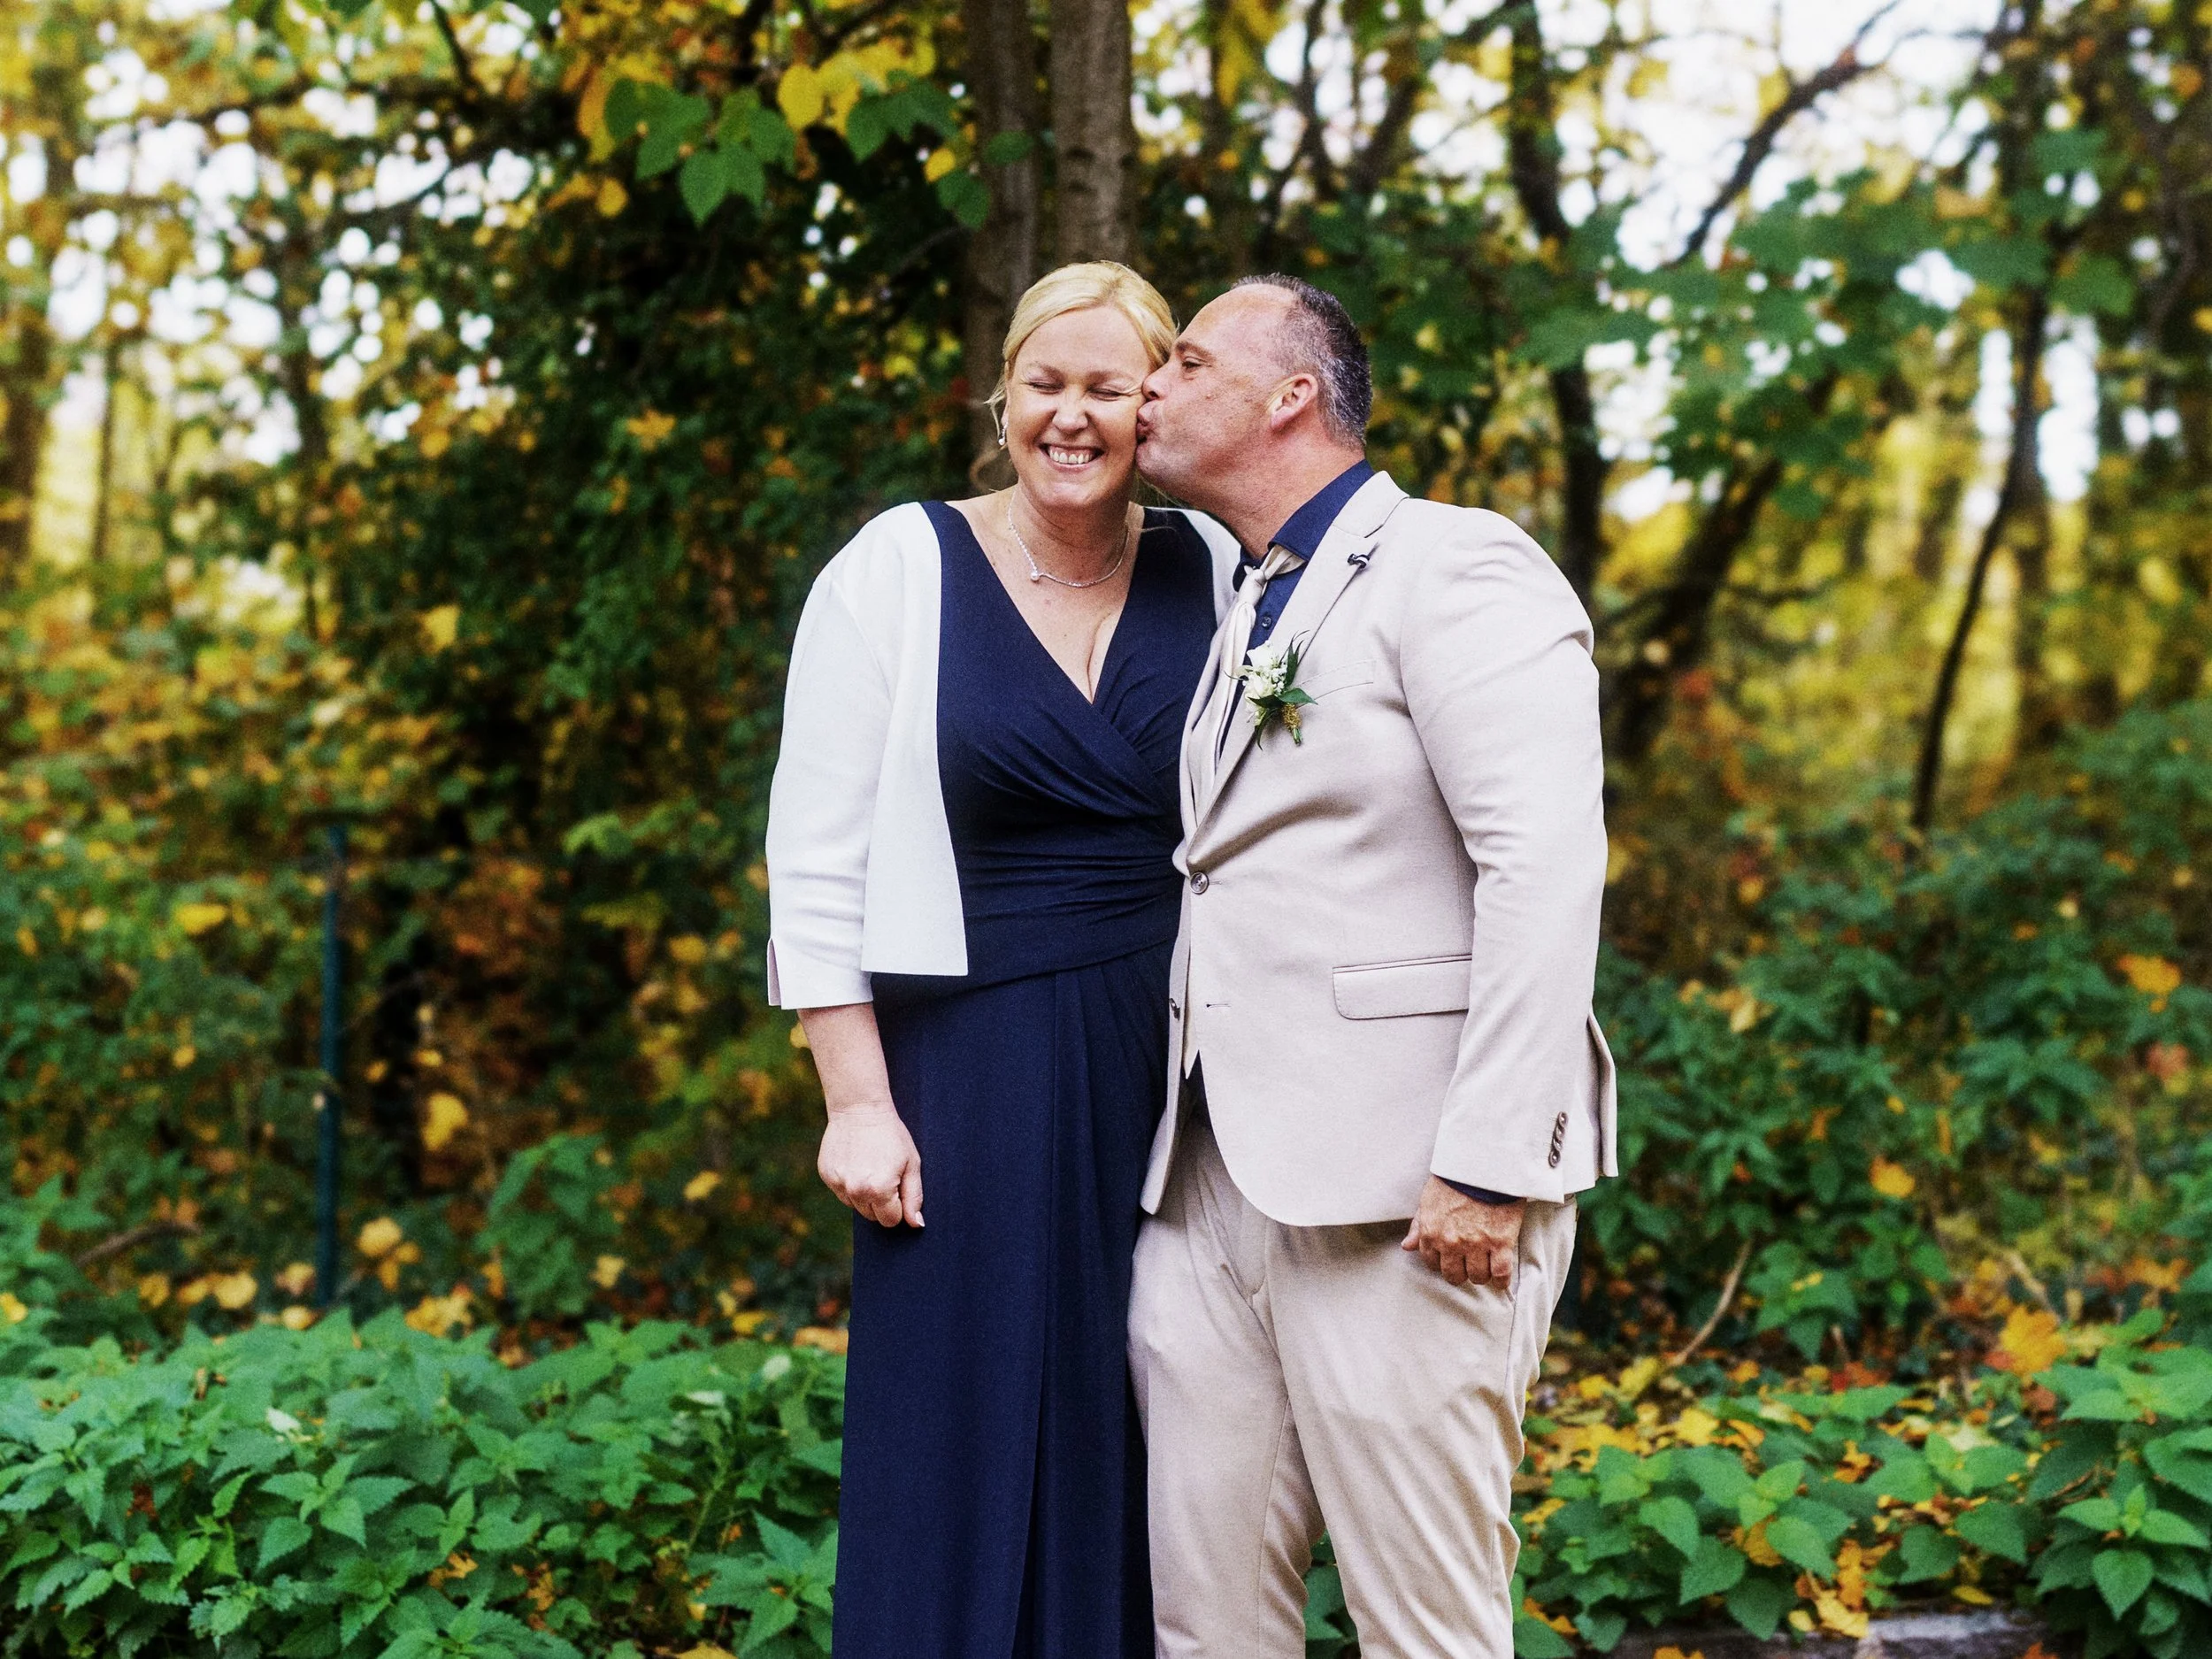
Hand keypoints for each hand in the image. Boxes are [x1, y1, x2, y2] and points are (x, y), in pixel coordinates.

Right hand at [817, 1103, 923, 1228]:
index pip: (890, 1220)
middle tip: (884, 1173)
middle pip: (872, 1216)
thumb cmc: (891, 1134)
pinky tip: (855, 1162)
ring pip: (855, 1206)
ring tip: (869, 1166)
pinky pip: (842, 1192)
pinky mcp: (826, 1176)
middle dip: (881, 1202)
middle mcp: (856, 1191)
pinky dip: (849, 1183)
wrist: (859, 1108)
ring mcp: (838, 1184)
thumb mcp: (911, 1163)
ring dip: (864, 1194)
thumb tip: (916, 1224)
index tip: (898, 1186)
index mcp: (879, 1190)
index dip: (897, 1206)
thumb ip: (914, 1196)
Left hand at [1401, 1177, 1522, 1288]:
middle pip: (1454, 1275)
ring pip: (1477, 1276)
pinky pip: (1500, 1274)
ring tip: (1486, 1265)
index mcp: (1431, 1233)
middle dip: (1461, 1272)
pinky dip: (1501, 1280)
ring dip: (1481, 1274)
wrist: (1482, 1163)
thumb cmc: (1455, 1177)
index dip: (1443, 1263)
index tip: (1451, 1260)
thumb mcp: (1429, 1199)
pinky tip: (1501, 1278)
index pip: (1432, 1263)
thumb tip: (1407, 1246)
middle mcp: (1451, 1243)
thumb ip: (1418, 1225)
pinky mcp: (1500, 1243)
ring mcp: (1476, 1245)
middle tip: (1469, 1264)